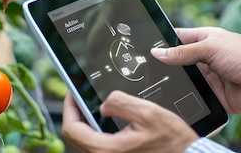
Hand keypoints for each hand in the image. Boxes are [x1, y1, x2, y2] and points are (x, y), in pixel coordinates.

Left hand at [62, 91, 198, 152]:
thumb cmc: (172, 142)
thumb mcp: (148, 113)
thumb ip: (121, 103)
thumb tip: (103, 103)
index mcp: (107, 150)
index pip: (71, 128)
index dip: (69, 107)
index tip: (73, 92)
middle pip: (75, 135)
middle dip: (75, 113)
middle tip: (80, 96)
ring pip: (85, 141)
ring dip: (85, 122)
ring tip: (91, 105)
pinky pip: (96, 145)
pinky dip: (95, 130)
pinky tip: (104, 119)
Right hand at [151, 27, 240, 113]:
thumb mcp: (210, 48)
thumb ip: (183, 52)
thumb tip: (158, 52)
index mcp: (205, 39)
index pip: (178, 38)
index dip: (164, 41)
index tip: (147, 47)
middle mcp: (204, 56)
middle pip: (178, 60)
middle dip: (167, 64)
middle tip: (149, 69)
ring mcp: (207, 75)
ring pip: (183, 78)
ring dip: (176, 81)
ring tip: (160, 83)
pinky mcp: (210, 92)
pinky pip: (193, 94)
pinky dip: (185, 95)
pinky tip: (174, 97)